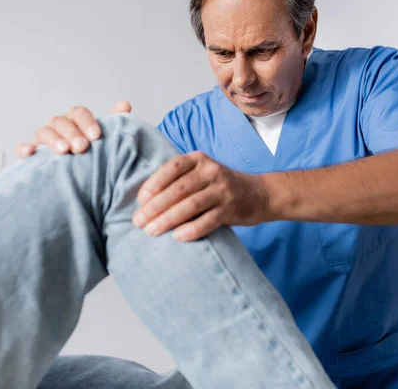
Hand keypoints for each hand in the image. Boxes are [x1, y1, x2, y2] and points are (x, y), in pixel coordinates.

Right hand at [16, 101, 132, 157]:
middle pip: (61, 121)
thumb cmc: (92, 157)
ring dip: (53, 140)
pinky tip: (30, 153)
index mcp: (76, 121)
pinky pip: (23, 148)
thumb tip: (124, 105)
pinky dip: (25, 148)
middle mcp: (59, 128)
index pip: (79, 113)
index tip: (96, 136)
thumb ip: (114, 124)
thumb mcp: (105, 142)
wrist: (80, 185)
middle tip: (82, 147)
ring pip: (43, 132)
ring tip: (64, 152)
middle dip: (72, 133)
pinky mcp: (31, 156)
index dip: (87, 122)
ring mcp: (43, 140)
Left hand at [132, 151, 269, 241]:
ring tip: (152, 231)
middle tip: (139, 221)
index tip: (140, 200)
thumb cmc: (220, 187)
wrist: (259, 194)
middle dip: (155, 207)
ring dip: (168, 220)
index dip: (154, 183)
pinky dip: (191, 229)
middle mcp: (211, 171)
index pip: (172, 168)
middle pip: (178, 189)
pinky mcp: (232, 208)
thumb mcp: (201, 174)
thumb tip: (145, 201)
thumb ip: (179, 181)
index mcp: (199, 159)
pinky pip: (208, 220)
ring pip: (190, 205)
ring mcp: (223, 189)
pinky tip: (177, 237)